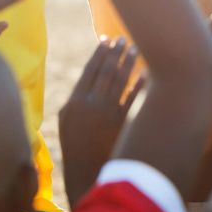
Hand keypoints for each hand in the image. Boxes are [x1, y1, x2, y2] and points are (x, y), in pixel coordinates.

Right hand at [59, 37, 144, 207]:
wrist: (85, 172)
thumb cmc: (75, 147)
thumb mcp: (66, 122)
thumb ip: (75, 100)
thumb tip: (89, 79)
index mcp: (74, 101)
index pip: (89, 70)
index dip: (100, 54)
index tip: (107, 40)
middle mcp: (90, 104)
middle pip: (106, 71)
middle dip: (116, 53)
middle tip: (124, 39)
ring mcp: (106, 113)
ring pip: (120, 81)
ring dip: (129, 63)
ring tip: (136, 49)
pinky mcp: (120, 122)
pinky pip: (131, 98)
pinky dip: (138, 84)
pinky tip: (145, 73)